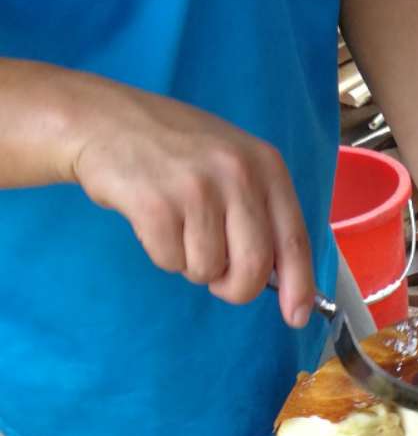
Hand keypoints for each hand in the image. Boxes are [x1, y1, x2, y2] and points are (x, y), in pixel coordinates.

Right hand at [69, 81, 314, 326]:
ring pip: (209, 270)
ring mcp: (197, 187)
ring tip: (177, 226)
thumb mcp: (232, 164)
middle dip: (235, 288)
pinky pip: (171, 261)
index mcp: (266, 166)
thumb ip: (263, 215)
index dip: (299, 287)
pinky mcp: (156, 203)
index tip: (296, 316)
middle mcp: (238, 173)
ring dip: (192, 264)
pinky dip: (162, 254)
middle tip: (218, 277)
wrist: (100, 119)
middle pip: (254, 269)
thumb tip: (289, 286)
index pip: (294, 241)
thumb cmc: (174, 151)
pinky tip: (153, 219)